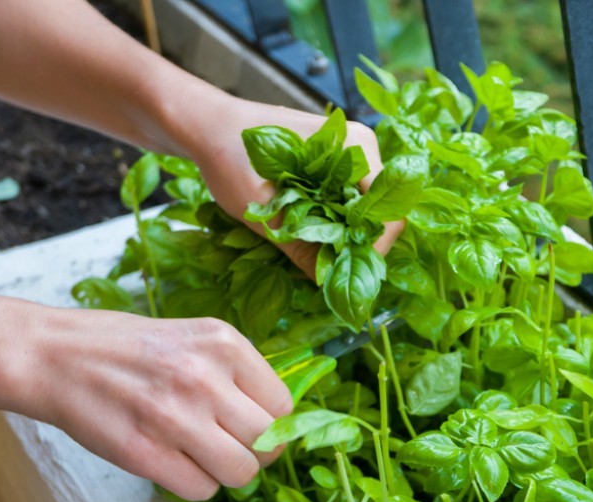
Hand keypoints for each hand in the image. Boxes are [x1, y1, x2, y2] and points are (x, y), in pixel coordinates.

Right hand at [21, 308, 291, 500]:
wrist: (56, 356)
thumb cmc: (127, 348)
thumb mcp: (193, 338)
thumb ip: (235, 373)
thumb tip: (276, 418)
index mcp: (224, 344)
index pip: (283, 404)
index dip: (272, 422)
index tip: (253, 425)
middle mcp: (204, 377)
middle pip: (268, 442)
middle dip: (256, 452)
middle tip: (232, 446)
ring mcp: (175, 416)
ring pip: (240, 472)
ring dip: (226, 472)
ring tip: (203, 454)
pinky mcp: (145, 453)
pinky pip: (201, 489)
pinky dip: (194, 484)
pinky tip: (175, 461)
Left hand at [182, 96, 402, 278]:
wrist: (205, 125)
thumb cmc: (229, 155)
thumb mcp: (261, 208)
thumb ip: (300, 246)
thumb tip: (329, 284)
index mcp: (354, 147)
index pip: (388, 213)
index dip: (370, 250)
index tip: (340, 270)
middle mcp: (360, 147)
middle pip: (379, 213)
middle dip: (355, 245)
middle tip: (325, 268)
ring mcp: (348, 153)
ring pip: (362, 210)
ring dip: (341, 236)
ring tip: (313, 253)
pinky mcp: (333, 163)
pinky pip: (346, 201)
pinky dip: (331, 223)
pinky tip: (307, 235)